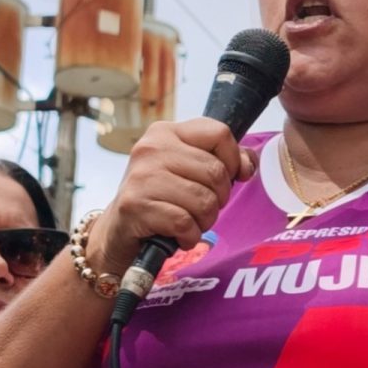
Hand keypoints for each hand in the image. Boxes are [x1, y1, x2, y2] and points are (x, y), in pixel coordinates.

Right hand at [85, 118, 256, 275]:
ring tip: (189, 221)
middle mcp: (152, 148)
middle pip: (216, 172)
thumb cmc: (162, 197)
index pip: (220, 133)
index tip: (227, 177)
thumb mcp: (190, 171)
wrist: (119, 229)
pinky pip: (185, 223)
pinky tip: (178, 235)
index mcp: (167, 132)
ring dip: (205, 221)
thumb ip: (224, 161)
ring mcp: (142, 176)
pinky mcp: (135, 205)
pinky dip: (189, 236)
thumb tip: (248, 166)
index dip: (233, 159)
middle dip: (219, 198)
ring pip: (204, 200)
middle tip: (202, 207)